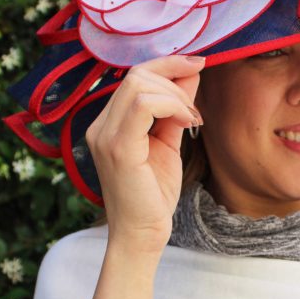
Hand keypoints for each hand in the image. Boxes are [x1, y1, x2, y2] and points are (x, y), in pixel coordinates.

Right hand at [85, 54, 204, 253]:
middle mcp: (100, 126)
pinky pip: (144, 105)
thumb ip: (175, 108)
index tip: (199, 64)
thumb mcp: (168, 141)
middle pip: (136, 74)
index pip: (134, 76)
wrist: (143, 234)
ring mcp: (104, 136)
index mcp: (108, 123)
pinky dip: (173, 106)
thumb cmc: (154, 194)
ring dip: (177, 96)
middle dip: (174, 75)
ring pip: (139, 84)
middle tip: (196, 105)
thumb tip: (191, 72)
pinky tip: (188, 123)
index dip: (168, 64)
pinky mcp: (118, 148)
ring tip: (192, 120)